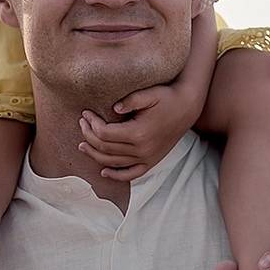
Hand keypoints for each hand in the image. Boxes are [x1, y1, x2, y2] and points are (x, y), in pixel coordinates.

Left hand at [78, 78, 202, 180]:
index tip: (85, 113)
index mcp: (138, 133)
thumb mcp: (149, 93)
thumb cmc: (167, 97)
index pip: (104, 133)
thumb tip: (113, 109)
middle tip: (81, 123)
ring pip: (113, 162)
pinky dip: (116, 175)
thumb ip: (130, 100)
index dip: (91, 123)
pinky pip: (131, 174)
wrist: (188, 107)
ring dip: (95, 154)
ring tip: (82, 145)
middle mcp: (141, 150)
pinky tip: (103, 172)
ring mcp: (147, 158)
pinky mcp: (151, 161)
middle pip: (105, 148)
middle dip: (89, 136)